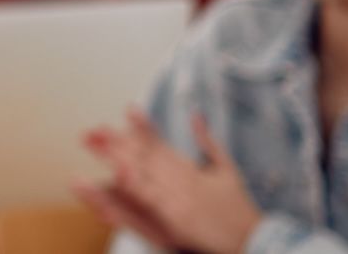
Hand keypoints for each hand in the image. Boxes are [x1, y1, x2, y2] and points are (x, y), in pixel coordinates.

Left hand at [74, 109, 259, 253]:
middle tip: (94, 130)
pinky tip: (118, 176)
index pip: (161, 142)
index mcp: (192, 168)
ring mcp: (178, 198)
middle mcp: (183, 179)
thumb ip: (207, 140)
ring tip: (96, 147)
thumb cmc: (239, 205)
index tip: (128, 109)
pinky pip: (151, 202)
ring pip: (144, 174)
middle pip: (145, 156)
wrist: (253, 237)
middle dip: (118, 142)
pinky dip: (136, 188)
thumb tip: (196, 114)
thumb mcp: (227, 168)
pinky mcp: (177, 219)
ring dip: (118, 159)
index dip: (143, 126)